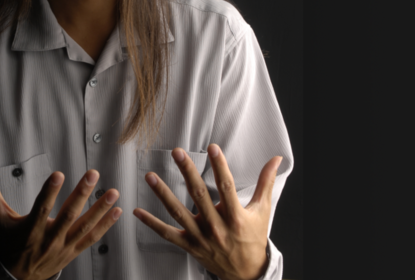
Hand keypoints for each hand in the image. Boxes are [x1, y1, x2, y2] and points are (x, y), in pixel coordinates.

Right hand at [0, 170, 121, 279]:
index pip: (40, 209)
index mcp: (29, 231)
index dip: (49, 192)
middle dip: (82, 194)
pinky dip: (105, 226)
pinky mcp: (72, 252)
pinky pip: (91, 239)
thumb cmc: (7, 243)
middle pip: (67, 216)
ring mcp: (63, 248)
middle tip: (93, 174)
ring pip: (84, 227)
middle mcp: (48, 240)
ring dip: (100, 210)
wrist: (15, 277)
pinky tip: (117, 211)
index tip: (58, 174)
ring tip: (113, 192)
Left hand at [133, 145, 281, 279]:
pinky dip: (151, 223)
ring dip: (163, 194)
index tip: (212, 148)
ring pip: (179, 213)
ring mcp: (200, 237)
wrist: (246, 272)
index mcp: (236, 217)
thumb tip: (276, 159)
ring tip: (150, 177)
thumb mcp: (262, 210)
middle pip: (199, 195)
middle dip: (187, 172)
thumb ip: (266, 183)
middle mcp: (216, 227)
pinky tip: (137, 211)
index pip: (226, 187)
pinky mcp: (189, 245)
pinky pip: (167, 234)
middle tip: (177, 152)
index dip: (220, 166)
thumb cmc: (253, 237)